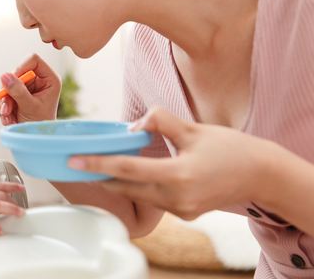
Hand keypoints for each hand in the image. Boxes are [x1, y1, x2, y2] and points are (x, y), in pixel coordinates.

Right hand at [0, 54, 60, 124]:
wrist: (35, 139)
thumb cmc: (40, 124)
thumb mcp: (30, 107)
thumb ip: (18, 91)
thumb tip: (4, 75)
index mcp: (49, 79)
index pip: (33, 60)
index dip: (21, 67)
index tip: (12, 81)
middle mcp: (38, 80)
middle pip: (16, 72)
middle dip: (9, 91)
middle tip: (6, 107)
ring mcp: (27, 87)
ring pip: (7, 84)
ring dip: (4, 102)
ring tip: (8, 117)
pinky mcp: (17, 95)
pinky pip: (4, 95)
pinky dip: (3, 107)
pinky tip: (9, 119)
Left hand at [68, 107, 283, 219]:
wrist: (261, 175)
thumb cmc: (231, 148)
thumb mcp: (193, 128)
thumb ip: (160, 121)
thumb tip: (132, 124)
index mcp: (178, 175)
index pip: (127, 169)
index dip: (97, 164)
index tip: (73, 161)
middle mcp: (176, 198)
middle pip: (126, 187)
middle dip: (100, 175)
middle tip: (76, 162)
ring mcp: (181, 209)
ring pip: (138, 195)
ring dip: (118, 182)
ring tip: (99, 165)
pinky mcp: (184, 213)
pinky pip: (153, 199)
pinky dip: (138, 187)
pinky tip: (129, 174)